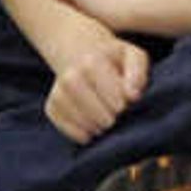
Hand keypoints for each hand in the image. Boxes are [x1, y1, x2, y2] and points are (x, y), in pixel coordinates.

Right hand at [44, 24, 147, 143]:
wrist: (89, 62)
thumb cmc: (117, 64)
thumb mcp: (133, 58)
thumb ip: (137, 72)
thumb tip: (132, 95)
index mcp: (91, 59)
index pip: (96, 76)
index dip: (112, 96)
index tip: (123, 106)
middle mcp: (70, 73)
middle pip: (78, 92)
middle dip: (99, 112)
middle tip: (114, 120)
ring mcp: (58, 90)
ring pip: (66, 108)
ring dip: (88, 123)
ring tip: (104, 127)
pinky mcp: (52, 106)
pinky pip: (59, 120)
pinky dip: (75, 131)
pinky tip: (91, 133)